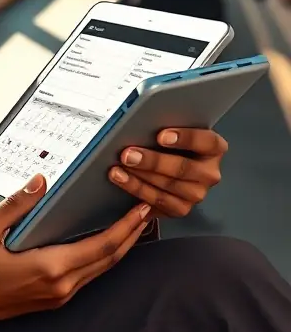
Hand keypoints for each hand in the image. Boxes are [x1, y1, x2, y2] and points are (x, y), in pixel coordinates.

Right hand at [0, 176, 150, 330]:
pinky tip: (106, 243)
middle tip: (147, 209)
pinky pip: (89, 275)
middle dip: (131, 234)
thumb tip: (40, 180)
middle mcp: (62, 285)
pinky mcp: (55, 299)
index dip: (125, 227)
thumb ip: (16, 204)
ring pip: (102, 269)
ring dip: (121, 246)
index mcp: (50, 267)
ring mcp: (60, 295)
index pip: (101, 246)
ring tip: (134, 223)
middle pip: (109, 259)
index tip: (141, 208)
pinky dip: (104, 257)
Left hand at [109, 127, 226, 217]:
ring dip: (140, 178)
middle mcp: (209, 172)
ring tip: (118, 169)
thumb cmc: (168, 141)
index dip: (186, 138)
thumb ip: (165, 125)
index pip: (207, 141)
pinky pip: (159, 202)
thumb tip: (142, 122)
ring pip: (168, 186)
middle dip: (152, 161)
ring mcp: (197, 193)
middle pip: (183, 168)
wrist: (166, 163)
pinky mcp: (182, 208)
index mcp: (214, 148)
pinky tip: (123, 181)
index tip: (161, 135)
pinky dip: (138, 190)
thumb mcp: (171, 129)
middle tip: (128, 155)